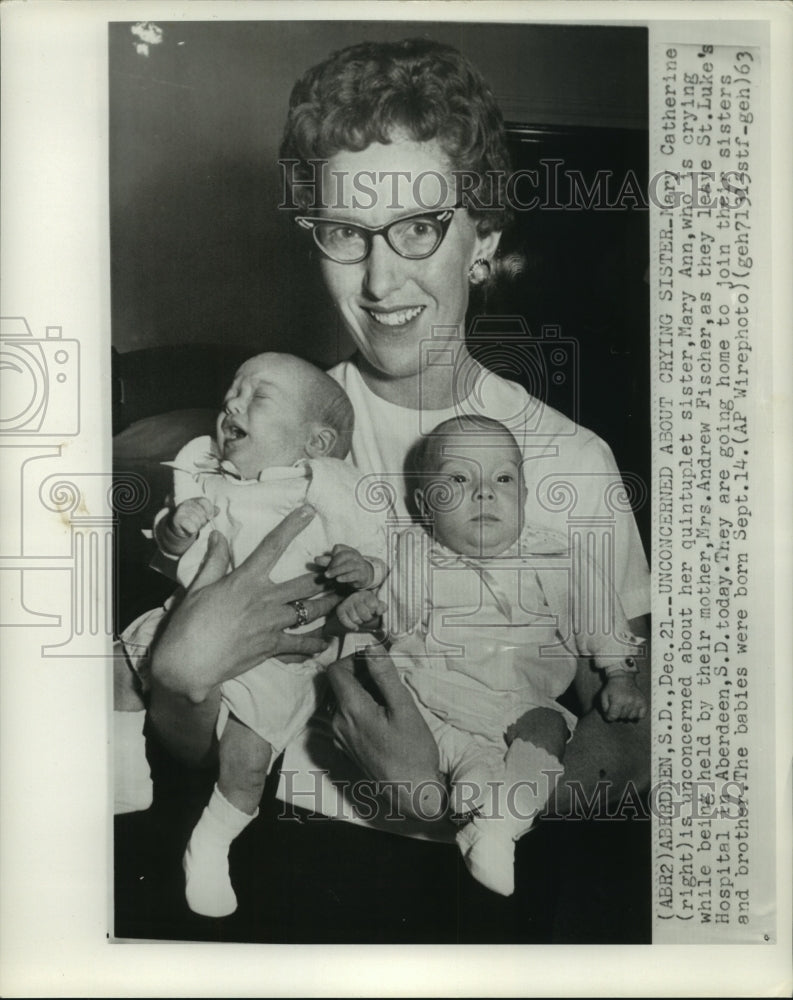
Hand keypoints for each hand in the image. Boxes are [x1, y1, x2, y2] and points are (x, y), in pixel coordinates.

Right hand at [150, 505, 341, 705]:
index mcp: (247, 580)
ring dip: (330, 604)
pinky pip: (301, 644)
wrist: (189, 663)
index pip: (273, 545)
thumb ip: (215, 561)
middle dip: (327, 576)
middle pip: (306, 583)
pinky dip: (315, 643)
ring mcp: (272, 624)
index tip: (309, 512)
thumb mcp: (199, 587)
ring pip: (311, 610)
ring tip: (344, 599)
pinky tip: (326, 642)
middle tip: (342, 571)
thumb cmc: (189, 624)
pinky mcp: (273, 646)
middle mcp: (265, 599)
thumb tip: (217, 536)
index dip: (293, 526)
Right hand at [171, 497, 215, 537]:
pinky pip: (189, 525)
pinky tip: (191, 530)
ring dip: (197, 526)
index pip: (204, 501)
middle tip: (199, 524)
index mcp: (194, 500)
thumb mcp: (203, 515)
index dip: (210, 509)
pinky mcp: (176, 519)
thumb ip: (211, 512)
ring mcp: (181, 510)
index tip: (210, 517)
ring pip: (195, 518)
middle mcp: (186, 503)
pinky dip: (192, 530)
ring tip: (195, 527)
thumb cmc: (193, 521)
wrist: (179, 529)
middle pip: (201, 511)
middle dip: (203, 520)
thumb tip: (218, 509)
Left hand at [315, 544, 373, 587]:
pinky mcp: (362, 574)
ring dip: (336, 570)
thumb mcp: (338, 563)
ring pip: (348, 565)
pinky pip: (354, 574)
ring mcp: (359, 565)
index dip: (332, 554)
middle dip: (333, 563)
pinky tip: (338, 579)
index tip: (329, 563)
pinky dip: (345, 577)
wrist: (365, 575)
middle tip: (326, 573)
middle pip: (343, 556)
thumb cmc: (349, 567)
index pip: (338, 548)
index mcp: (348, 550)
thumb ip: (327, 561)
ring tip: (327, 575)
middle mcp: (355, 556)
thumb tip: (315, 559)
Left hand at [327, 648, 444, 821]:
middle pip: (338, 685)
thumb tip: (371, 647)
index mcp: (350, 709)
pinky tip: (382, 717)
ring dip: (360, 692)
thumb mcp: (404, 707)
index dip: (353, 659)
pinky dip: (359, 708)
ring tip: (387, 698)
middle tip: (386, 679)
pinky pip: (345, 718)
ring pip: (342, 701)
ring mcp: (340, 737)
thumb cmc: (413, 751)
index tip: (375, 662)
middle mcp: (338, 723)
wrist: (412, 792)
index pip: (335, 670)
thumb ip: (385, 675)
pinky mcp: (346, 748)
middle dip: (359, 675)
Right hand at [336, 590, 386, 630]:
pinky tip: (355, 626)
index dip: (375, 611)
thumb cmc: (366, 605)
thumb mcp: (376, 604)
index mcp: (366, 594)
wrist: (352, 604)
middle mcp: (356, 597)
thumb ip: (381, 607)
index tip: (374, 612)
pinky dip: (351, 626)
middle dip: (367, 618)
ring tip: (360, 619)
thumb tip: (380, 611)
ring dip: (359, 622)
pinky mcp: (340, 609)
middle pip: (363, 613)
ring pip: (355, 618)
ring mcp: (347, 603)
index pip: (373, 605)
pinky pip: (345, 620)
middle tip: (367, 617)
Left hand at [600, 673, 647, 721]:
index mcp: (617, 700)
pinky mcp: (643, 702)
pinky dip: (637, 715)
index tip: (610, 713)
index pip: (613, 717)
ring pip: (631, 718)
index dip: (610, 717)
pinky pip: (642, 716)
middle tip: (618, 707)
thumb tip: (609, 718)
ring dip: (627, 715)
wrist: (623, 678)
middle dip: (618, 714)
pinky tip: (633, 709)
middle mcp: (628, 701)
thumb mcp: (603, 695)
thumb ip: (605, 708)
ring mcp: (637, 702)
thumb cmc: (612, 688)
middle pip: (622, 717)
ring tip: (625, 707)